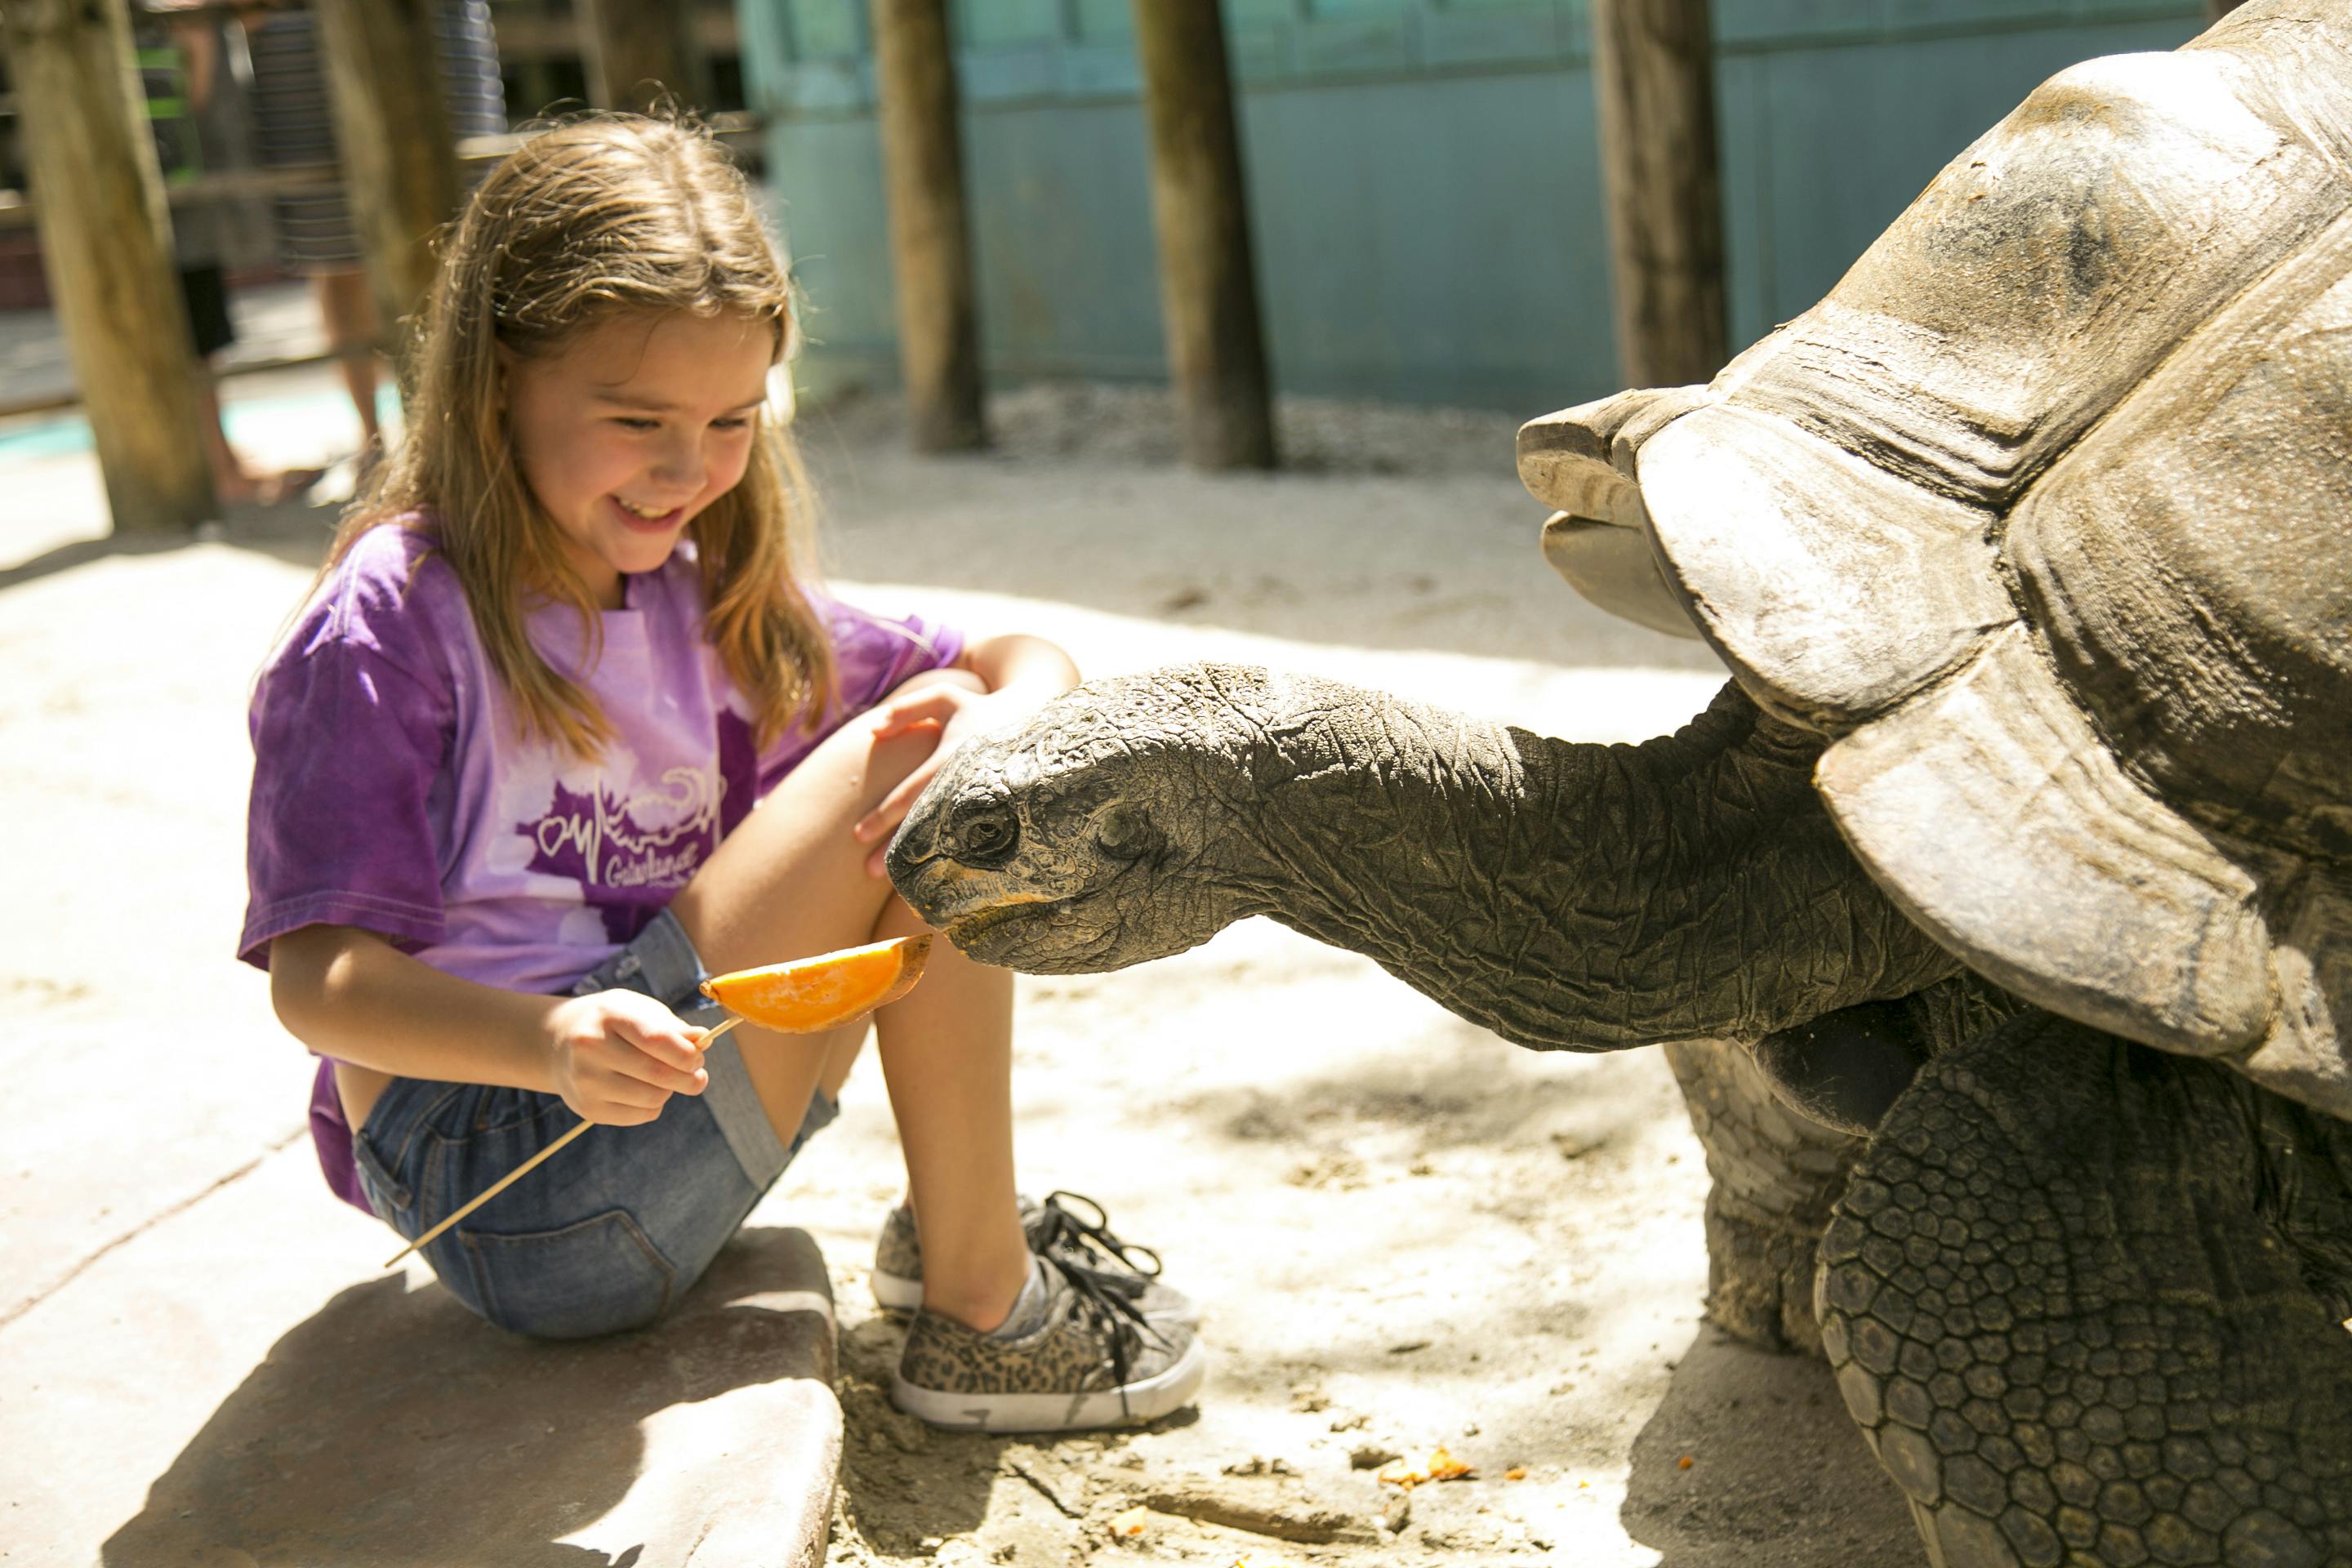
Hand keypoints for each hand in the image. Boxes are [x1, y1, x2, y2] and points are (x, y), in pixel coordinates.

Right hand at [542, 990, 709, 1124]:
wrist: (559, 1042)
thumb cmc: (612, 1022)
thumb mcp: (638, 1009)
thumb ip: (671, 1026)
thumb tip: (702, 1039)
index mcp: (609, 1016)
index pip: (658, 1040)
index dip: (688, 1054)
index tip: (699, 1058)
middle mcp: (591, 1048)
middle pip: (658, 1074)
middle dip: (689, 1078)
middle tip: (699, 1076)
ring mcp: (586, 1081)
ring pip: (653, 1098)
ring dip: (671, 1091)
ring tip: (668, 1079)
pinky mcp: (587, 1108)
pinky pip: (640, 1115)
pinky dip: (653, 1105)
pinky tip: (645, 1090)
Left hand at [852, 679, 1039, 876]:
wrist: (1039, 719)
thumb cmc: (981, 710)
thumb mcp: (946, 699)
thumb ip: (907, 710)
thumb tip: (872, 732)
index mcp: (954, 756)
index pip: (912, 792)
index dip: (884, 815)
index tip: (857, 836)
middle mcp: (972, 782)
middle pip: (928, 822)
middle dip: (897, 847)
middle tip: (867, 871)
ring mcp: (991, 801)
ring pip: (951, 838)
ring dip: (925, 861)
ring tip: (900, 885)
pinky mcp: (1006, 812)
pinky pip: (975, 840)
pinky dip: (954, 859)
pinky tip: (940, 877)